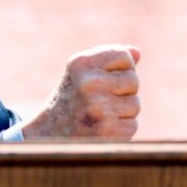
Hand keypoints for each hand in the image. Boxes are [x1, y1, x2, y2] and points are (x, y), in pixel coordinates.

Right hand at [21, 44, 140, 139]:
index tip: (103, 79)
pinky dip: (120, 129)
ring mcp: (98, 107)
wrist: (50, 133)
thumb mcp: (83, 72)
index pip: (124, 56)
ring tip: (99, 115)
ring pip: (135, 104)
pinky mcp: (107, 129)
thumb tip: (136, 52)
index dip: (120, 68)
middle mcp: (88, 83)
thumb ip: (109, 59)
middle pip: (133, 80)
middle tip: (99, 100)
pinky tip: (101, 129)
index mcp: (82, 63)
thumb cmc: (71, 99)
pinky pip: (132, 124)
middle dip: (123, 91)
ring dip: (122, 112)